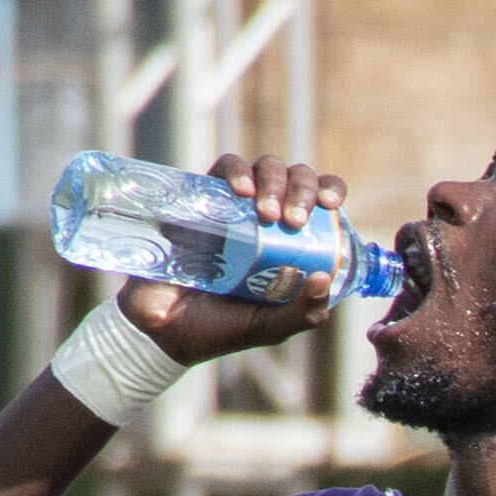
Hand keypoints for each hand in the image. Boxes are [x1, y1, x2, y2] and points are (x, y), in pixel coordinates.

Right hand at [115, 154, 353, 362]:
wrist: (165, 328)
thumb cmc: (222, 327)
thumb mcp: (270, 326)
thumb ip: (302, 312)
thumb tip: (324, 278)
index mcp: (292, 243)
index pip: (319, 203)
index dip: (329, 190)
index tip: (331, 205)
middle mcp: (267, 218)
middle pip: (295, 178)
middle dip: (301, 190)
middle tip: (292, 221)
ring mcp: (235, 206)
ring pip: (265, 167)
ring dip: (274, 181)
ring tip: (266, 213)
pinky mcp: (203, 198)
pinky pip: (224, 169)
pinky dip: (238, 172)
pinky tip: (242, 191)